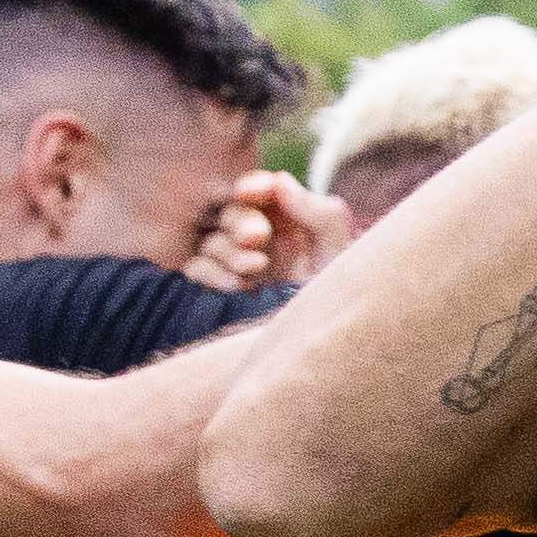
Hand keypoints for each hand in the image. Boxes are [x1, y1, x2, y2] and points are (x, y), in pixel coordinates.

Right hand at [186, 170, 350, 292]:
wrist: (319, 355)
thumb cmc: (335, 305)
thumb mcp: (340, 259)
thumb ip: (323, 215)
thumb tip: (281, 181)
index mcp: (292, 227)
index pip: (262, 192)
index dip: (254, 186)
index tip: (250, 192)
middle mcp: (262, 244)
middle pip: (232, 213)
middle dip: (241, 221)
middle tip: (256, 238)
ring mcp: (237, 267)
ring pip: (212, 240)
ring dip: (229, 250)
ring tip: (255, 269)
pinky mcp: (216, 290)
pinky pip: (197, 268)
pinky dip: (213, 273)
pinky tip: (238, 286)